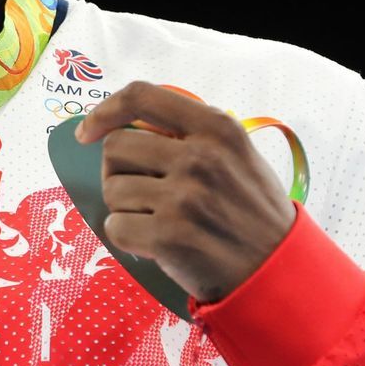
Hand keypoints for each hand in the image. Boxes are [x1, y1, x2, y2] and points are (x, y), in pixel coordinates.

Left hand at [75, 82, 296, 302]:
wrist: (276, 269)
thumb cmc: (252, 210)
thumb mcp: (238, 155)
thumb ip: (192, 134)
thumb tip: (128, 125)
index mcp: (217, 128)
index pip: (142, 96)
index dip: (105, 111)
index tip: (88, 132)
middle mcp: (199, 157)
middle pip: (115, 148)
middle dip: (116, 171)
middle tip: (139, 190)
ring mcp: (183, 198)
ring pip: (111, 190)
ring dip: (124, 207)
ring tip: (155, 218)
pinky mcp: (169, 237)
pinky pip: (115, 226)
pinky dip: (126, 236)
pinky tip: (153, 242)